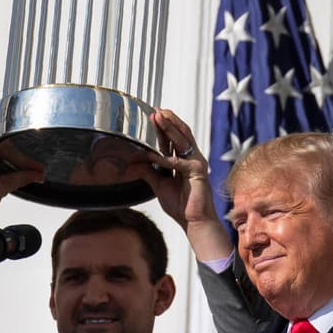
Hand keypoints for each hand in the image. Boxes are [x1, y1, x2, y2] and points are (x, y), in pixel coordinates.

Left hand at [143, 108, 232, 261]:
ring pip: (182, 141)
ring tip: (160, 117)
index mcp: (183, 160)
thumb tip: (134, 162)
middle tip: (156, 110)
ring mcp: (196, 163)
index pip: (173, 139)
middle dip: (168, 121)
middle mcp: (191, 158)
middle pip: (180, 134)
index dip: (163, 127)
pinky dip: (167, 159)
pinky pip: (179, 163)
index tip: (153, 115)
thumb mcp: (159, 185)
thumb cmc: (181, 205)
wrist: (194, 222)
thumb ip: (148, 172)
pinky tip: (155, 155)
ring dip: (170, 128)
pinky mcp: (198, 172)